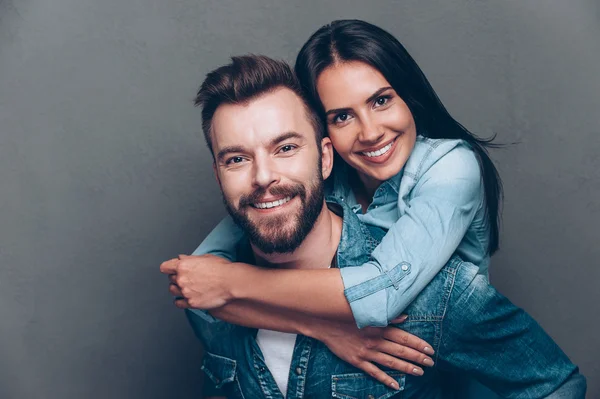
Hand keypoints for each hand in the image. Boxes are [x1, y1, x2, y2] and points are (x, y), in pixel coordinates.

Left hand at [160, 254, 236, 309]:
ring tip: (187, 287)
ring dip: (177, 288)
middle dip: (177, 277)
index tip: (172, 269)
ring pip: (172, 290)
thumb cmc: (222, 269)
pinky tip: (186, 297)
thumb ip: (190, 259)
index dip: (169, 268)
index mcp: (183, 265)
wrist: (231, 282)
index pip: (165, 267)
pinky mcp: (191, 303)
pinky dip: (180, 300)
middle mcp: (181, 279)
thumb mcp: (205, 257)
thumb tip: (181, 258)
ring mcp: (185, 292)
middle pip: (170, 278)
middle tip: (187, 277)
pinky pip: (178, 303)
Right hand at [315, 316, 434, 389]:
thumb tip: (405, 317)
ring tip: (420, 372)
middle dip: (417, 357)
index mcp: (379, 327)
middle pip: (400, 351)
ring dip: (406, 368)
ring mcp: (366, 352)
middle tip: (431, 363)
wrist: (324, 323)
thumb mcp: (366, 312)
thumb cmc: (346, 315)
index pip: (403, 337)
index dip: (418, 344)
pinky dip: (385, 379)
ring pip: (391, 362)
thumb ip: (387, 316)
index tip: (430, 349)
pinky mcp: (357, 361)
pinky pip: (374, 372)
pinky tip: (396, 385)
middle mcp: (375, 341)